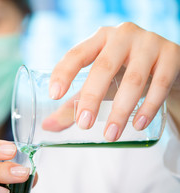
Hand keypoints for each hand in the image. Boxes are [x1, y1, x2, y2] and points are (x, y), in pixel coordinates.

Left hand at [49, 22, 179, 140]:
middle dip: (92, 98)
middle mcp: (122, 36)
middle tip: (84, 124)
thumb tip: (47, 126)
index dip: (64, 73)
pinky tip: (137, 125)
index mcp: (98, 39)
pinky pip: (160, 83)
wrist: (165, 64)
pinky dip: (148, 107)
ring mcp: (149, 43)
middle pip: (103, 67)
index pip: (77, 54)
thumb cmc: (122, 74)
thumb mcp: (98, 85)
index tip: (54, 96)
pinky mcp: (172, 55)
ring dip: (120, 111)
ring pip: (133, 79)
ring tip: (110, 135)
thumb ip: (73, 104)